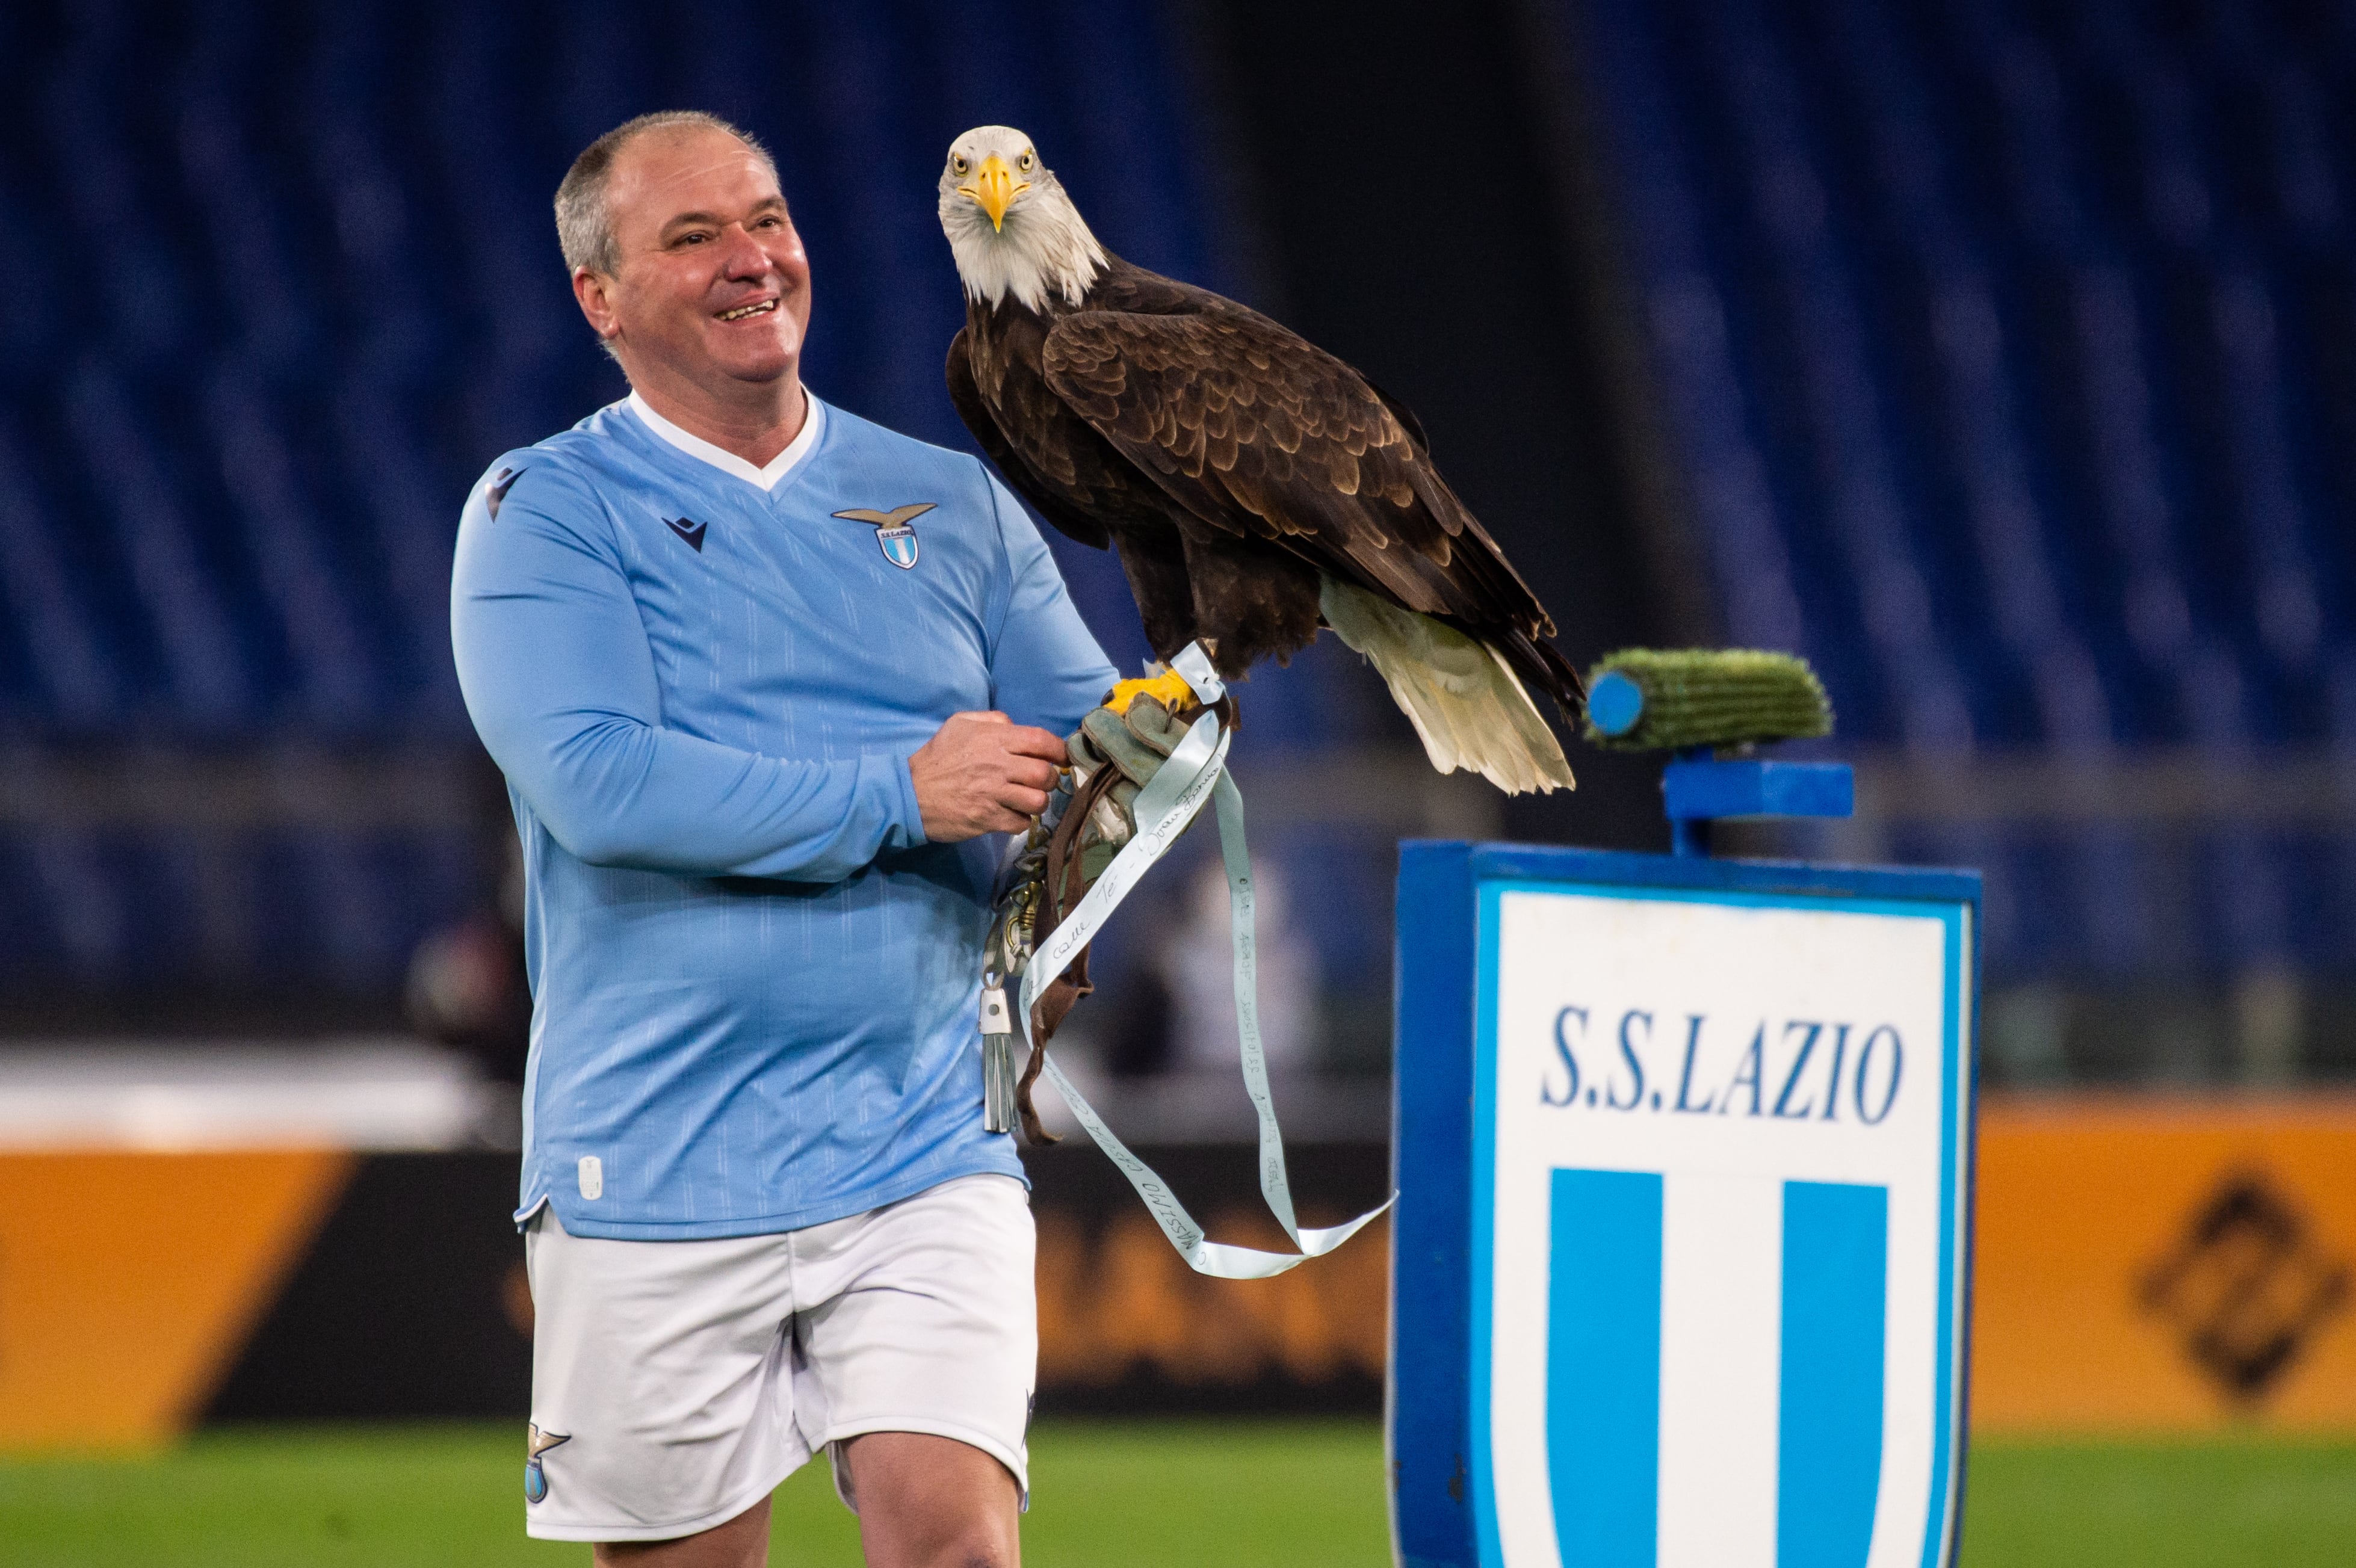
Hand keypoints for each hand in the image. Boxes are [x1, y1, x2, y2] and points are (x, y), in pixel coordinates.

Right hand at [908, 711, 1067, 841]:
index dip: (1059, 750)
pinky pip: (1021, 823)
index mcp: (993, 738)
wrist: (909, 792)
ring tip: (1027, 801)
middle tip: (1040, 782)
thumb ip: (991, 719)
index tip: (1061, 758)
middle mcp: (997, 764)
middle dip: (1049, 779)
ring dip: (1038, 802)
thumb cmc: (937, 757)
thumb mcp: (959, 724)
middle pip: (1045, 774)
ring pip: (1038, 801)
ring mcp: (993, 794)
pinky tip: (1010, 815)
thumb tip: (1015, 725)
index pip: (1041, 740)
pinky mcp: (987, 818)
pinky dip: (1021, 821)